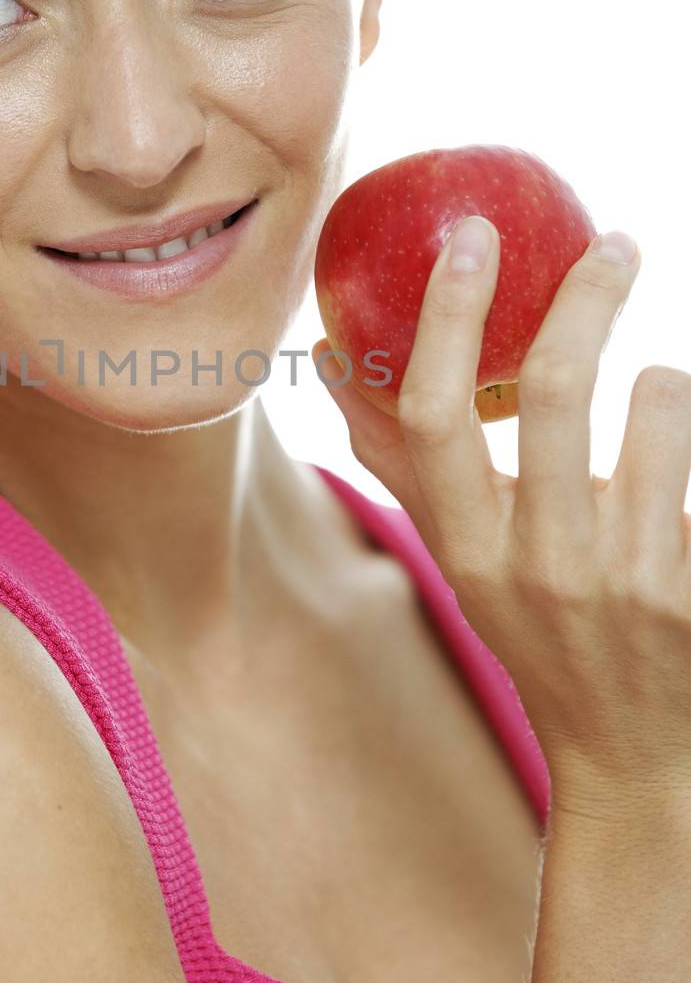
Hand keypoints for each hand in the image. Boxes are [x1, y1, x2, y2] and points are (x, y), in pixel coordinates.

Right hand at [311, 217, 690, 819]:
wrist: (633, 749)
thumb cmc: (536, 629)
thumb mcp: (460, 552)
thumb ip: (397, 458)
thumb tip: (328, 354)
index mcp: (467, 549)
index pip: (432, 415)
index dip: (445, 315)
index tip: (471, 233)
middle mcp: (540, 565)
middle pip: (552, 389)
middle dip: (586, 295)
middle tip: (615, 244)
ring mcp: (630, 581)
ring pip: (657, 404)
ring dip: (663, 379)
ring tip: (658, 398)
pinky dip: (689, 419)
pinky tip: (678, 441)